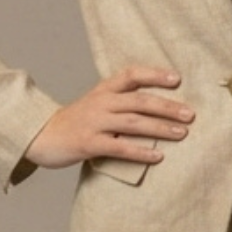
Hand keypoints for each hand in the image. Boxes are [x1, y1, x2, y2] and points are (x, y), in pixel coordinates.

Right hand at [23, 66, 193, 168]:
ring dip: (160, 128)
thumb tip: (159, 105)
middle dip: (167, 107)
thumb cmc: (77, 121)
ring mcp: (94, 123)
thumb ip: (121, 100)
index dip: (154, 74)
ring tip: (182, 133)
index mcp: (103, 89)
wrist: (41, 136)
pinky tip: (158, 156)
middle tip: (190, 114)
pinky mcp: (89, 144)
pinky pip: (120, 147)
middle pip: (139, 100)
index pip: (131, 74)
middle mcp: (100, 102)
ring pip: (133, 123)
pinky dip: (141, 152)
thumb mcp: (96, 102)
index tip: (177, 79)